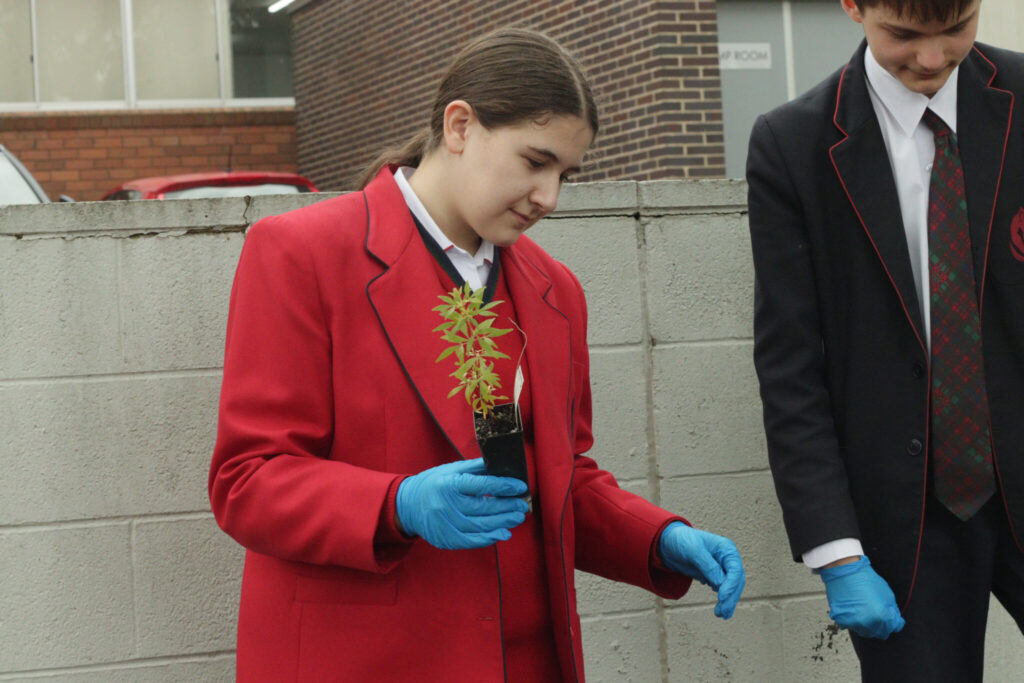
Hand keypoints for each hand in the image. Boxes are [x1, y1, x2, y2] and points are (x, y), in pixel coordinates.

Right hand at [396, 458, 528, 549]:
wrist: (407, 505)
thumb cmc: (434, 483)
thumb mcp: (451, 469)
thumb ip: (476, 468)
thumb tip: (502, 465)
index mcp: (449, 483)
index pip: (482, 485)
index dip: (504, 486)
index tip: (520, 486)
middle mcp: (446, 504)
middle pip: (484, 507)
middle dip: (507, 507)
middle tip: (522, 505)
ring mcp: (445, 524)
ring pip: (481, 526)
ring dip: (503, 522)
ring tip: (517, 518)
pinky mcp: (445, 538)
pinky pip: (471, 541)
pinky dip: (489, 539)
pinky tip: (503, 534)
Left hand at [658, 521, 745, 618]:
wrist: (668, 543)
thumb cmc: (682, 540)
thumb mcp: (693, 550)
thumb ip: (708, 565)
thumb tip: (720, 584)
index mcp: (726, 549)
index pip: (735, 570)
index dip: (731, 585)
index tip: (721, 597)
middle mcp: (727, 559)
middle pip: (736, 582)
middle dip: (730, 597)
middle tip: (722, 611)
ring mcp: (721, 569)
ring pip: (731, 588)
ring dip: (728, 602)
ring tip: (721, 614)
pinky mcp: (714, 577)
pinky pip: (722, 591)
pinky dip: (722, 601)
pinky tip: (719, 611)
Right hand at [817, 555, 904, 638]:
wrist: (845, 571)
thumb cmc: (866, 579)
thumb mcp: (887, 594)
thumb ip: (892, 611)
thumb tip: (894, 621)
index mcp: (882, 617)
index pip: (891, 629)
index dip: (891, 622)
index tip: (888, 616)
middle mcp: (868, 623)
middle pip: (878, 633)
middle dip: (879, 625)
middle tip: (874, 612)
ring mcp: (854, 623)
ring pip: (864, 631)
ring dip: (865, 624)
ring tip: (863, 609)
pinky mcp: (842, 620)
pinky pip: (851, 625)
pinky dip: (852, 620)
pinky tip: (853, 608)